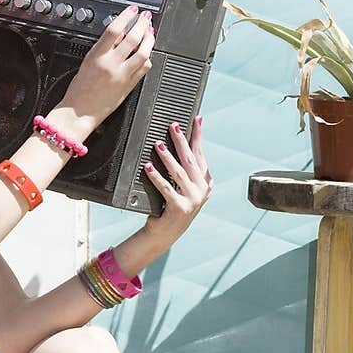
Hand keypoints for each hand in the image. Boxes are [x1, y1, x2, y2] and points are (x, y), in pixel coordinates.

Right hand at [50, 4, 155, 134]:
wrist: (79, 113)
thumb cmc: (79, 89)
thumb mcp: (88, 61)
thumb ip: (104, 47)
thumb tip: (119, 33)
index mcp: (97, 56)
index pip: (114, 30)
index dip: (126, 16)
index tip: (133, 10)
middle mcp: (111, 65)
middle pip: (133, 38)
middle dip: (142, 24)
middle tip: (146, 17)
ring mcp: (122, 76)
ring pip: (143, 53)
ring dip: (149, 40)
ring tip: (150, 32)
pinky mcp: (129, 86)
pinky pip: (144, 68)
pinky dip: (147, 58)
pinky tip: (147, 53)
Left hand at [142, 116, 211, 249]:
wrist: (165, 233)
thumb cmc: (171, 207)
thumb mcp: (183, 187)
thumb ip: (184, 170)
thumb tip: (178, 144)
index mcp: (205, 182)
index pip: (200, 154)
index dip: (198, 136)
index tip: (196, 119)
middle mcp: (202, 190)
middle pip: (190, 160)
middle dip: (182, 141)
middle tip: (173, 126)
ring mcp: (192, 200)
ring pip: (179, 173)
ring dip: (168, 157)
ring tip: (158, 145)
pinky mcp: (179, 208)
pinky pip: (166, 189)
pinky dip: (156, 177)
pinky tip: (148, 167)